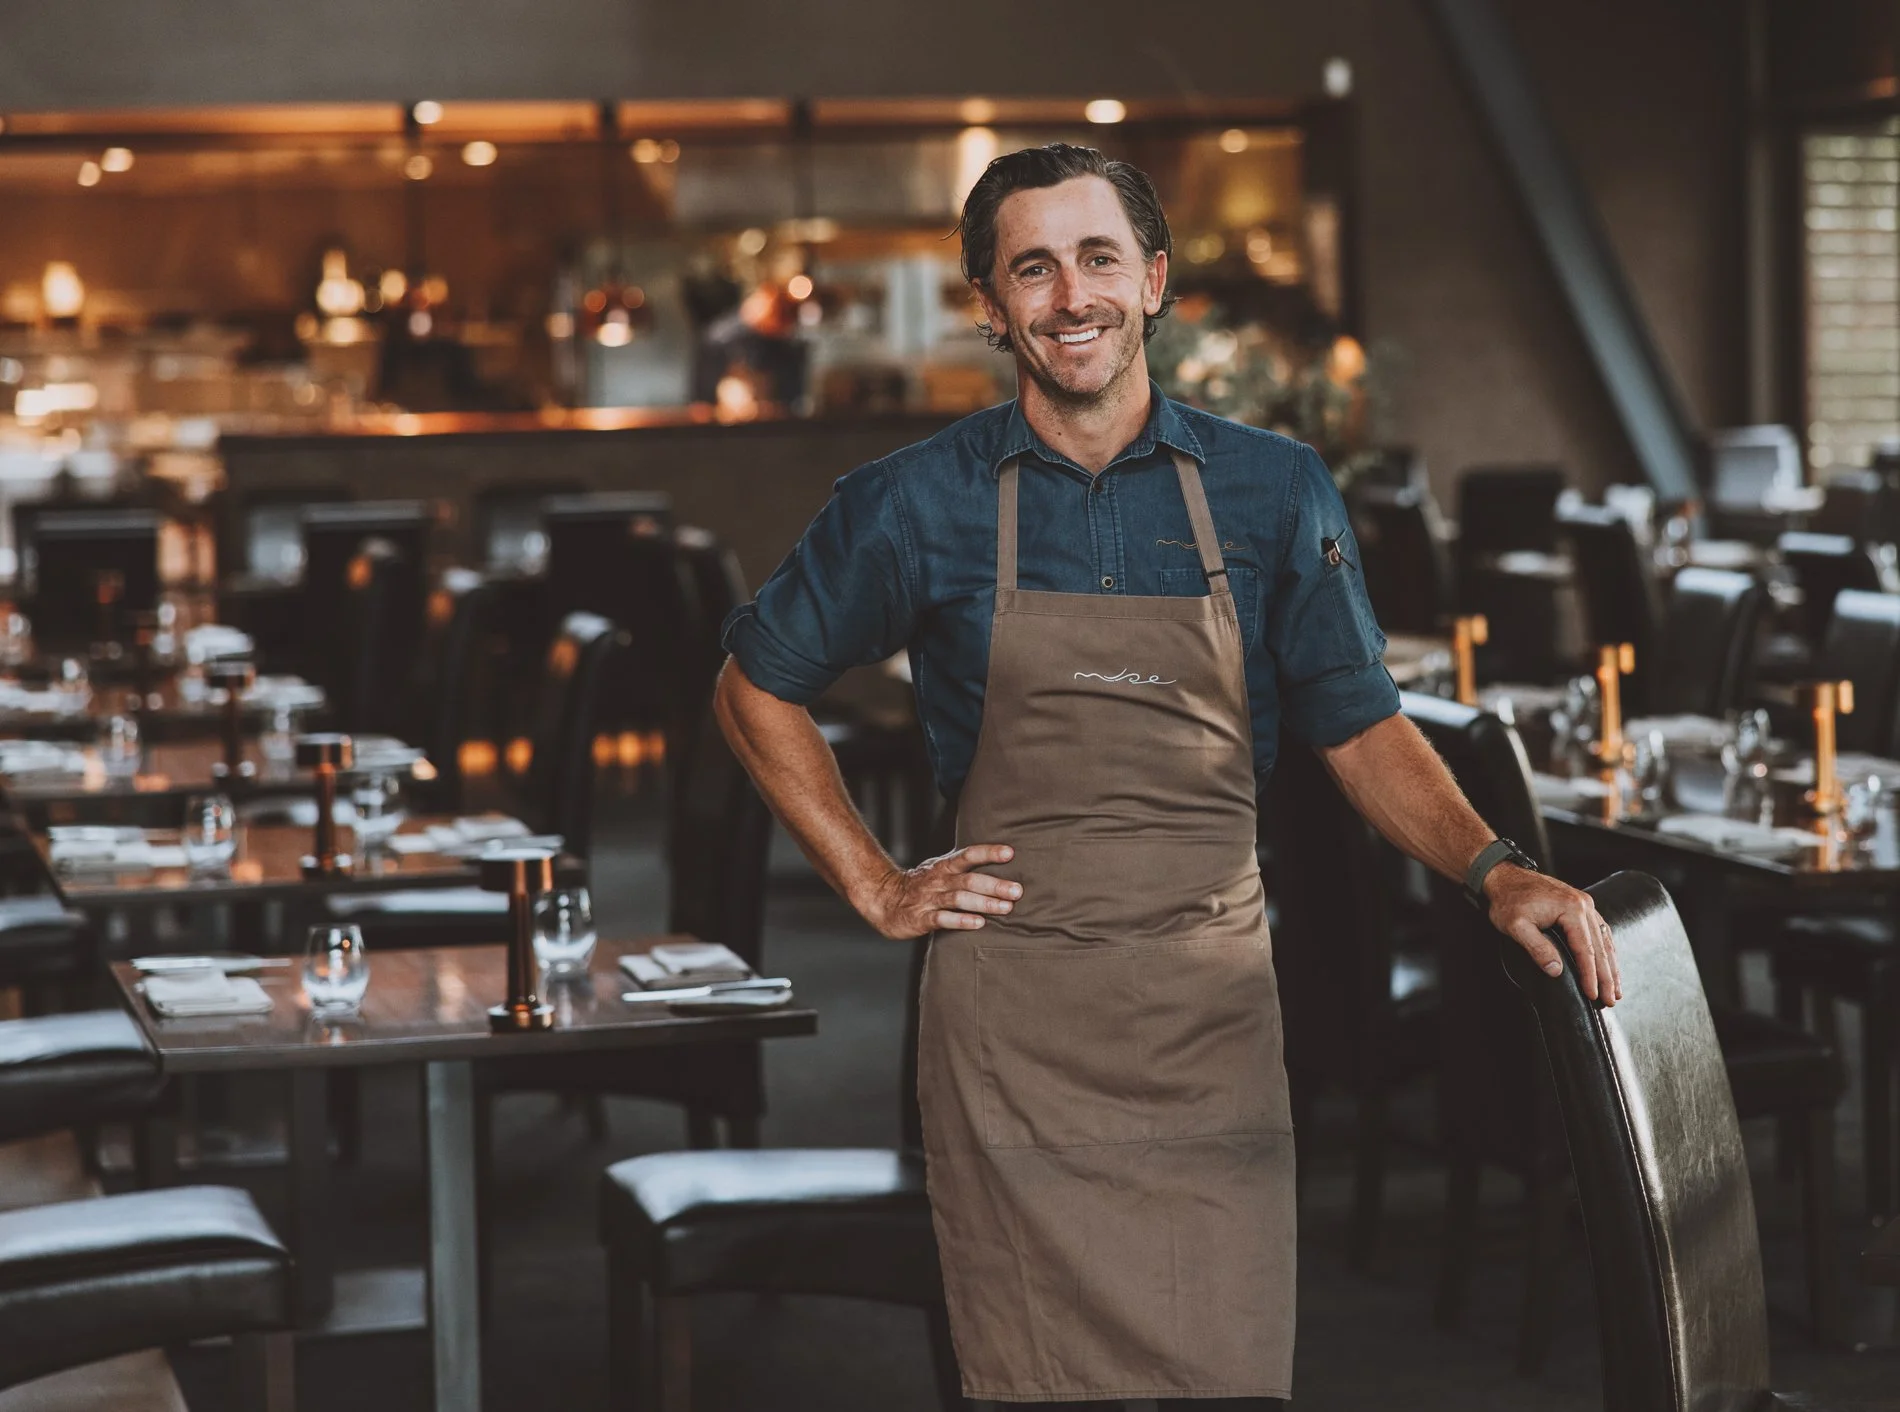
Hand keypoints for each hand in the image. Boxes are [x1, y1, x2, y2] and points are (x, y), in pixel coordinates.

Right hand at [858, 844, 1022, 939]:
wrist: (883, 900)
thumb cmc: (921, 886)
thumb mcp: (939, 871)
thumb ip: (964, 869)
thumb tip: (999, 868)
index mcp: (944, 867)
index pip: (968, 855)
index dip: (989, 853)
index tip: (1010, 853)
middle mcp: (939, 881)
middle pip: (969, 879)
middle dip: (995, 885)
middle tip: (1017, 890)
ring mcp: (929, 899)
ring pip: (959, 898)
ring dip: (984, 902)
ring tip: (1006, 907)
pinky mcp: (921, 918)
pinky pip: (942, 919)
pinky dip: (961, 920)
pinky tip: (978, 923)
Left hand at [1484, 864, 1622, 1005]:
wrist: (1504, 876)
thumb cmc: (1508, 900)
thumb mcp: (1516, 926)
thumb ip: (1537, 948)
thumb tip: (1556, 971)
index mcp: (1571, 909)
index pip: (1585, 949)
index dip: (1590, 975)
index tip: (1594, 996)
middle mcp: (1584, 905)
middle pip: (1600, 947)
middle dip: (1607, 977)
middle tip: (1611, 1001)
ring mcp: (1585, 904)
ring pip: (1604, 940)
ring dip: (1610, 966)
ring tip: (1616, 989)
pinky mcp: (1581, 906)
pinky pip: (1599, 931)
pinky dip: (1605, 950)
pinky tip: (1609, 964)